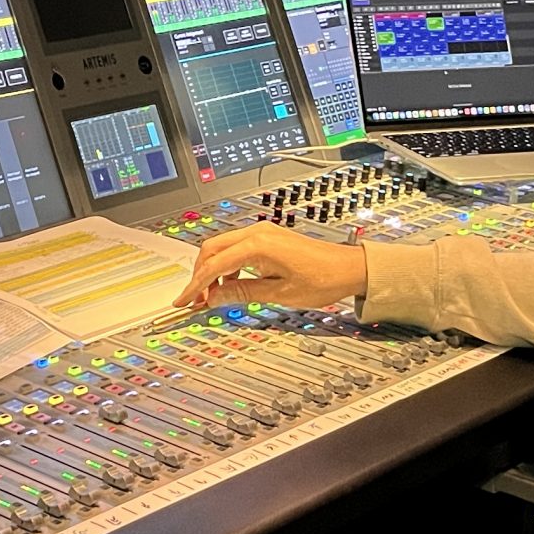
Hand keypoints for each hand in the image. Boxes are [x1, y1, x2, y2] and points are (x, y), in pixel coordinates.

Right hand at [177, 224, 367, 310]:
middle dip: (200, 275)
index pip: (213, 265)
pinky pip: (237, 249)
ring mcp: (262, 233)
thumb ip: (242, 294)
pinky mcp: (268, 238)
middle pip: (211, 250)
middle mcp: (257, 233)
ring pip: (222, 248)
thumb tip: (214, 297)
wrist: (348, 268)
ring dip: (213, 271)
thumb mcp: (279, 294)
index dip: (195, 285)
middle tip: (194, 300)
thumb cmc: (323, 279)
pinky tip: (231, 286)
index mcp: (257, 245)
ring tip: (212, 297)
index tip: (184, 301)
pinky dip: (228, 266)